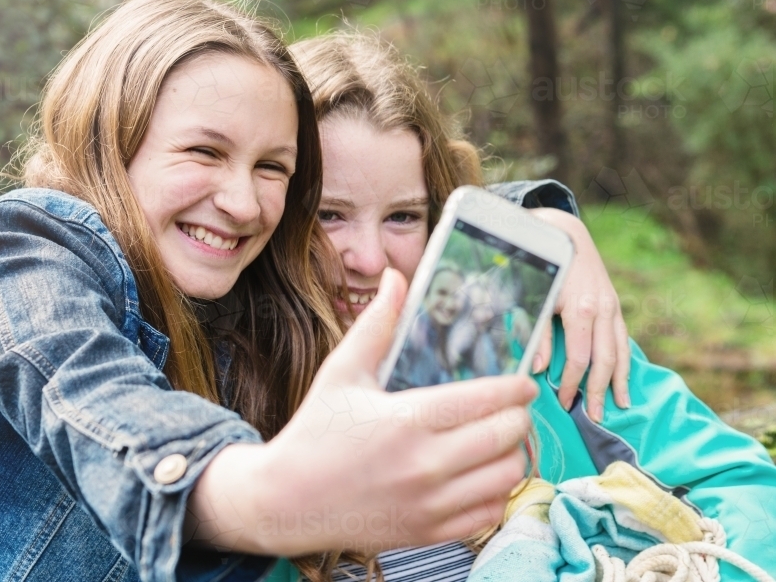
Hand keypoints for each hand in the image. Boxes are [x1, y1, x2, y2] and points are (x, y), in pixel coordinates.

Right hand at [187, 268, 536, 554]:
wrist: (286, 500)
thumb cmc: (314, 432)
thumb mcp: (341, 371)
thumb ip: (376, 324)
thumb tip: (395, 277)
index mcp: (407, 418)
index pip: (487, 400)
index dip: (515, 388)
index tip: (522, 383)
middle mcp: (425, 463)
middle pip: (507, 436)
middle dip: (518, 417)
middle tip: (512, 408)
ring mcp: (430, 502)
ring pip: (507, 476)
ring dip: (512, 454)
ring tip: (499, 440)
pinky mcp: (429, 530)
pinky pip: (490, 513)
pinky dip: (497, 491)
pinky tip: (481, 474)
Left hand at [528, 208, 630, 421]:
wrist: (567, 236)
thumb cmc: (546, 269)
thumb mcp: (537, 298)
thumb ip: (538, 333)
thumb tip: (536, 369)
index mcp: (582, 310)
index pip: (578, 359)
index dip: (571, 384)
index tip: (564, 403)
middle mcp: (603, 311)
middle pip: (605, 361)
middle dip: (599, 391)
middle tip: (596, 418)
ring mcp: (613, 309)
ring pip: (621, 352)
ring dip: (619, 382)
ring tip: (619, 406)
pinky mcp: (616, 307)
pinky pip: (623, 340)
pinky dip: (625, 363)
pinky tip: (624, 381)